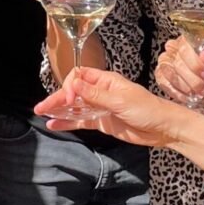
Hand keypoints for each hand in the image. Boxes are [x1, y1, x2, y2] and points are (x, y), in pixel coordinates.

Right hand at [36, 67, 189, 147]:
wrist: (163, 128)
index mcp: (106, 81)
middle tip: (40, 107)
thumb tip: (74, 83)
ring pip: (75, 107)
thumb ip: (96, 95)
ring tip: (41, 113)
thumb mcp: (121, 101)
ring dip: (59, 109)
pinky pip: (81, 121)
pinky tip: (54, 124)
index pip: (80, 77)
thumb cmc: (147, 109)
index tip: (69, 99)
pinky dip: (68, 122)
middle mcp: (101, 92)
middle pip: (74, 92)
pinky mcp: (102, 123)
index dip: (70, 86)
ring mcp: (100, 108)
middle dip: (57, 98)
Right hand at [154, 35, 203, 103]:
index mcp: (184, 42)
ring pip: (172, 77)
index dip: (195, 63)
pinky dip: (179, 94)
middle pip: (178, 65)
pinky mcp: (160, 77)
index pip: (185, 49)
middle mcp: (171, 51)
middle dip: (193, 79)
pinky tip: (189, 97)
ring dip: (187, 88)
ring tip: (199, 93)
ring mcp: (164, 64)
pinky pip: (166, 86)